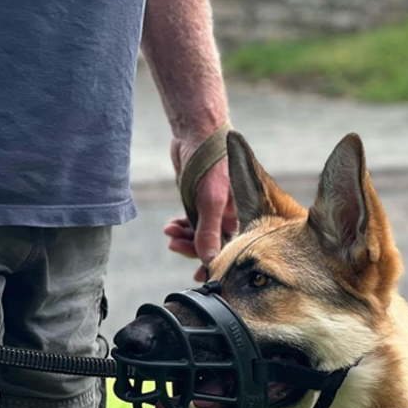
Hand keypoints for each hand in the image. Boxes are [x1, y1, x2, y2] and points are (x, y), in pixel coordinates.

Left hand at [164, 136, 237, 281]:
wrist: (199, 132)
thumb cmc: (213, 163)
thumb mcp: (211, 201)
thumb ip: (209, 232)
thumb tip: (210, 260)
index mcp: (237, 218)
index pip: (227, 250)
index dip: (213, 263)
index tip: (200, 276)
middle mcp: (227, 217)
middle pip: (211, 245)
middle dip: (192, 249)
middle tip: (174, 247)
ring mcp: (212, 210)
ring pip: (198, 235)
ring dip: (183, 238)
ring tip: (169, 232)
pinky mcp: (199, 202)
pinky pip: (191, 223)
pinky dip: (181, 227)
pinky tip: (171, 227)